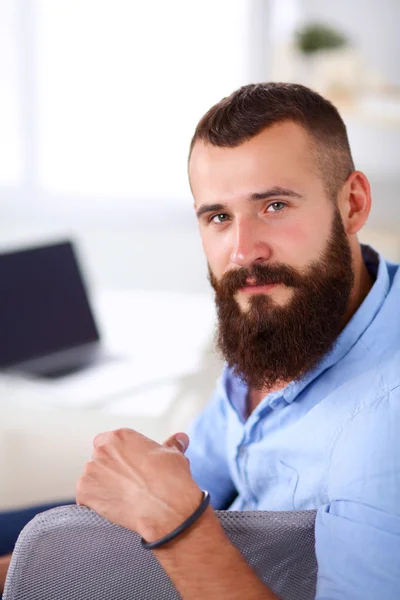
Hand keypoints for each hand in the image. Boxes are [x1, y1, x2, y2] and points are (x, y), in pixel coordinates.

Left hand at [76, 428, 202, 541]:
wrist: (166, 509)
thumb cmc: (170, 480)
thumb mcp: (173, 455)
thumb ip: (171, 444)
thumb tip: (179, 439)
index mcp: (120, 437)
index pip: (109, 441)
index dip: (118, 455)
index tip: (128, 465)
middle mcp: (102, 450)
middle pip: (100, 459)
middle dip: (110, 469)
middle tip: (128, 482)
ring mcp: (91, 471)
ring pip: (92, 478)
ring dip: (103, 486)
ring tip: (124, 497)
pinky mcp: (85, 492)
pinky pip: (85, 497)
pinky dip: (96, 503)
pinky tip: (114, 506)